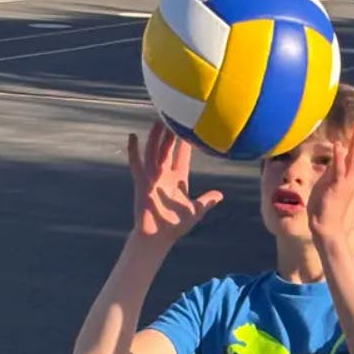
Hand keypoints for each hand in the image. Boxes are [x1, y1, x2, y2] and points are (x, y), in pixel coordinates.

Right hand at [128, 121, 222, 241]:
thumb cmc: (175, 226)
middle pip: (167, 149)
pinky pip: (136, 163)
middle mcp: (164, 175)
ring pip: (153, 151)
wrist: (158, 237)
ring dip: (156, 137)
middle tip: (174, 115)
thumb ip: (207, 201)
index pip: (182, 157)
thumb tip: (220, 195)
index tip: (190, 128)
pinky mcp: (141, 182)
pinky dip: (134, 150)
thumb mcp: (195, 211)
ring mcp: (152, 177)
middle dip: (170, 134)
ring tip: (158, 120)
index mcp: (177, 179)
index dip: (185, 143)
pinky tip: (133, 136)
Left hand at [307, 110, 353, 245]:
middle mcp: (353, 175)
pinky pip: (338, 170)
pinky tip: (338, 144)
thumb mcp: (331, 180)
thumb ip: (336, 166)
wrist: (327, 227)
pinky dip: (338, 157)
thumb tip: (339, 152)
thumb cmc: (327, 206)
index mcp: (352, 173)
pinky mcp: (336, 187)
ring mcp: (346, 181)